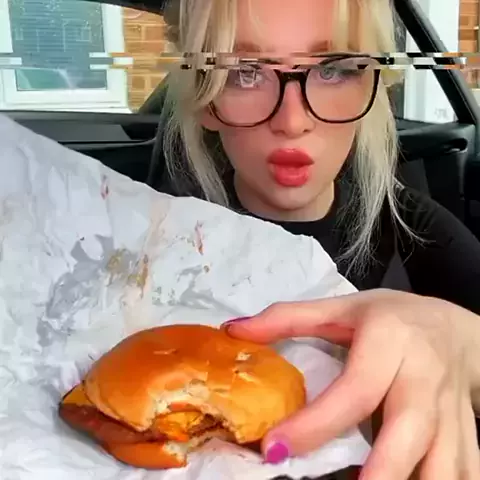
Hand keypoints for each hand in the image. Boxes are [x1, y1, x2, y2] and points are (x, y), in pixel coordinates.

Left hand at [224, 289, 479, 479]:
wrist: (456, 330)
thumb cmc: (393, 318)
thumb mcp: (341, 308)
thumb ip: (287, 317)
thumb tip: (233, 329)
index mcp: (388, 341)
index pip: (354, 388)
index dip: (317, 422)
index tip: (276, 449)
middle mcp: (422, 378)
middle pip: (408, 431)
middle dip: (379, 473)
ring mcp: (450, 410)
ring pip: (446, 463)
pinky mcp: (466, 433)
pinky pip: (464, 472)